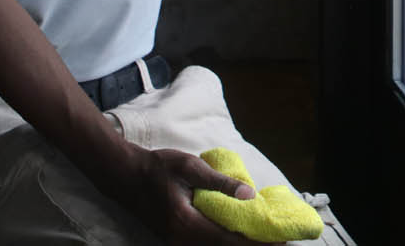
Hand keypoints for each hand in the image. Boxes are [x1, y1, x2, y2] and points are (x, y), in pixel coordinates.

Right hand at [109, 145, 277, 244]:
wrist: (126, 176)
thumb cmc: (158, 168)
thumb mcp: (190, 168)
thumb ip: (220, 182)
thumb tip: (250, 195)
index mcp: (186, 223)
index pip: (228, 241)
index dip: (255, 243)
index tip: (279, 240)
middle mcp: (181, 239)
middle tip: (279, 240)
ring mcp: (176, 242)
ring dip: (238, 245)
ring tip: (263, 238)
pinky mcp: (176, 239)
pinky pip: (205, 245)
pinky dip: (224, 242)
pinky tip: (238, 234)